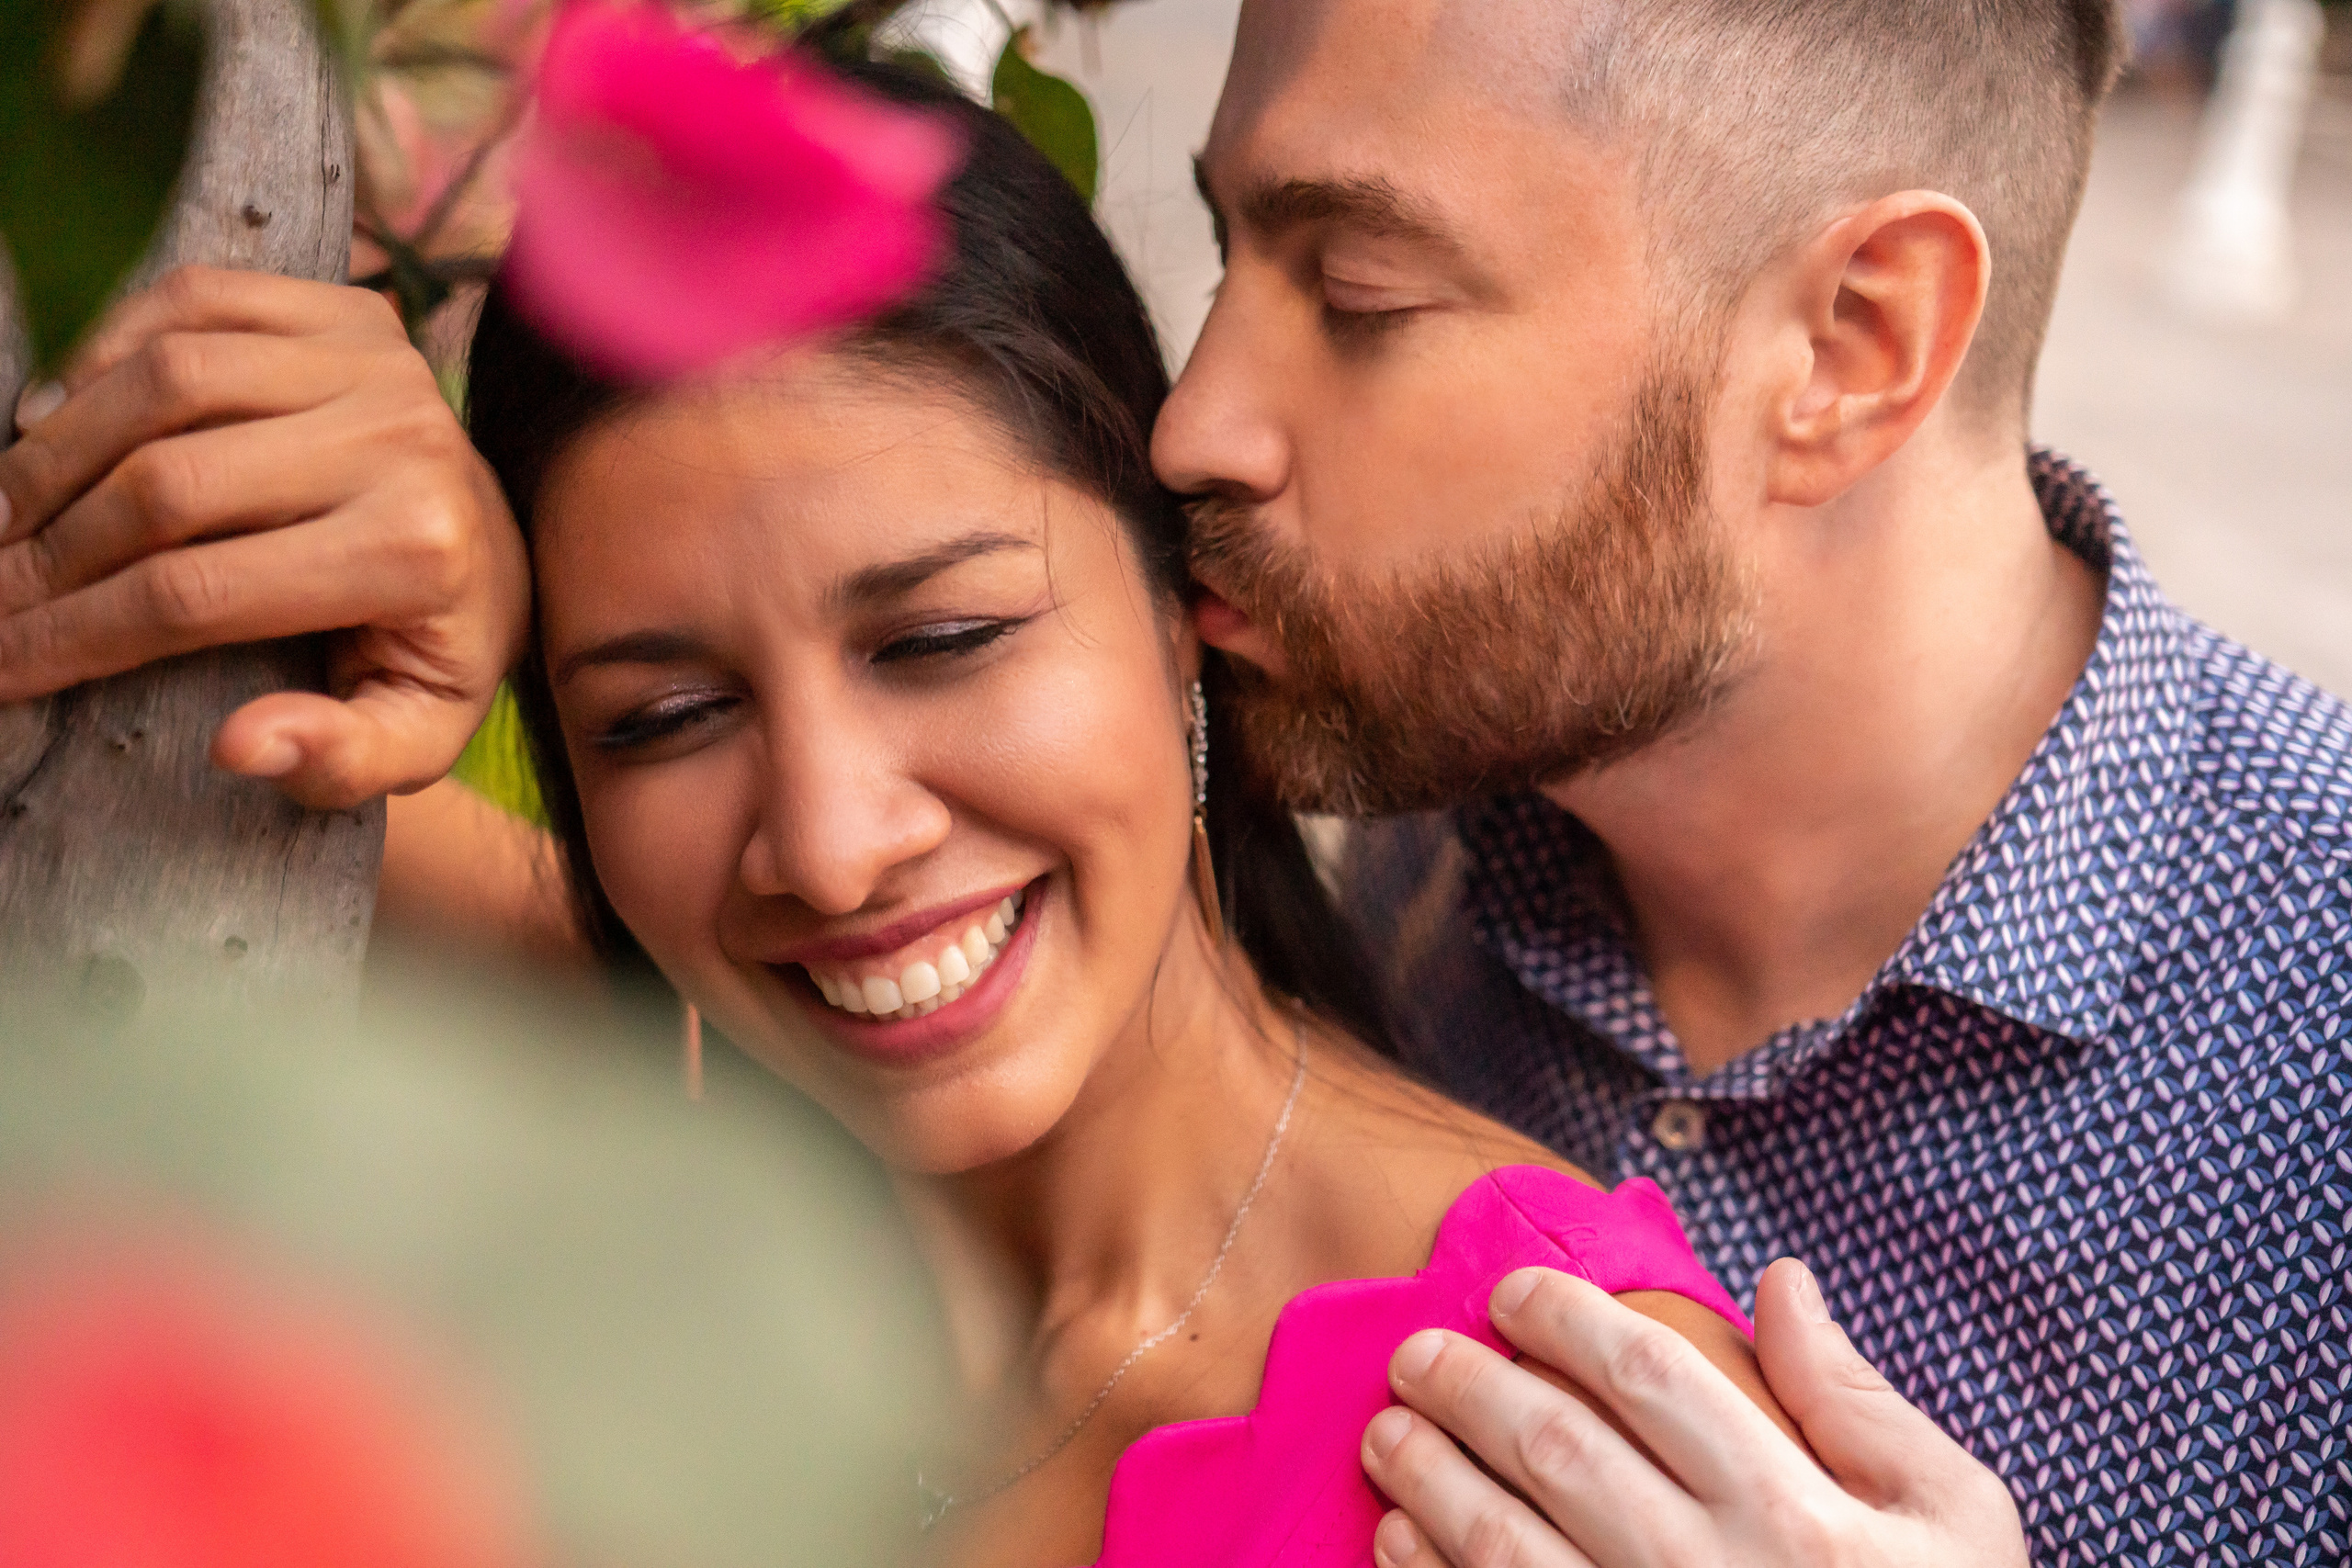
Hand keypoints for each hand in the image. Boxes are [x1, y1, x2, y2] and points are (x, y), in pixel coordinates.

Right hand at [0, 266, 529, 808]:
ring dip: (57, 451)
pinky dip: (101, 351)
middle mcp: (402, 442)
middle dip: (47, 552)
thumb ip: (341, 761)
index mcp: (414, 555)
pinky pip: (190, 303)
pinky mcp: (351, 309)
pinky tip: (53, 420)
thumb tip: (241, 746)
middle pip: (167, 486)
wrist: (503, 547)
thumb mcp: (416, 733)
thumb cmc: (435, 649)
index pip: (197, 597)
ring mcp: (378, 362)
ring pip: (164, 384)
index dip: (73, 636)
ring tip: (2, 518)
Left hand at [1360, 1259, 2026, 1567]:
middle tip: (1415, 1353)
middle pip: (1552, 1447)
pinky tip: (1397, 1537)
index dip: (1564, 1316)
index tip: (1511, 1290)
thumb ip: (1856, 1400)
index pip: (1647, 1376)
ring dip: (1426, 1474)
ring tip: (1385, 1430)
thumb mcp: (1950, 1517)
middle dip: (1465, 1384)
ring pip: (1498, 1540)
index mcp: (1792, 1515)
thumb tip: (1781, 1280)